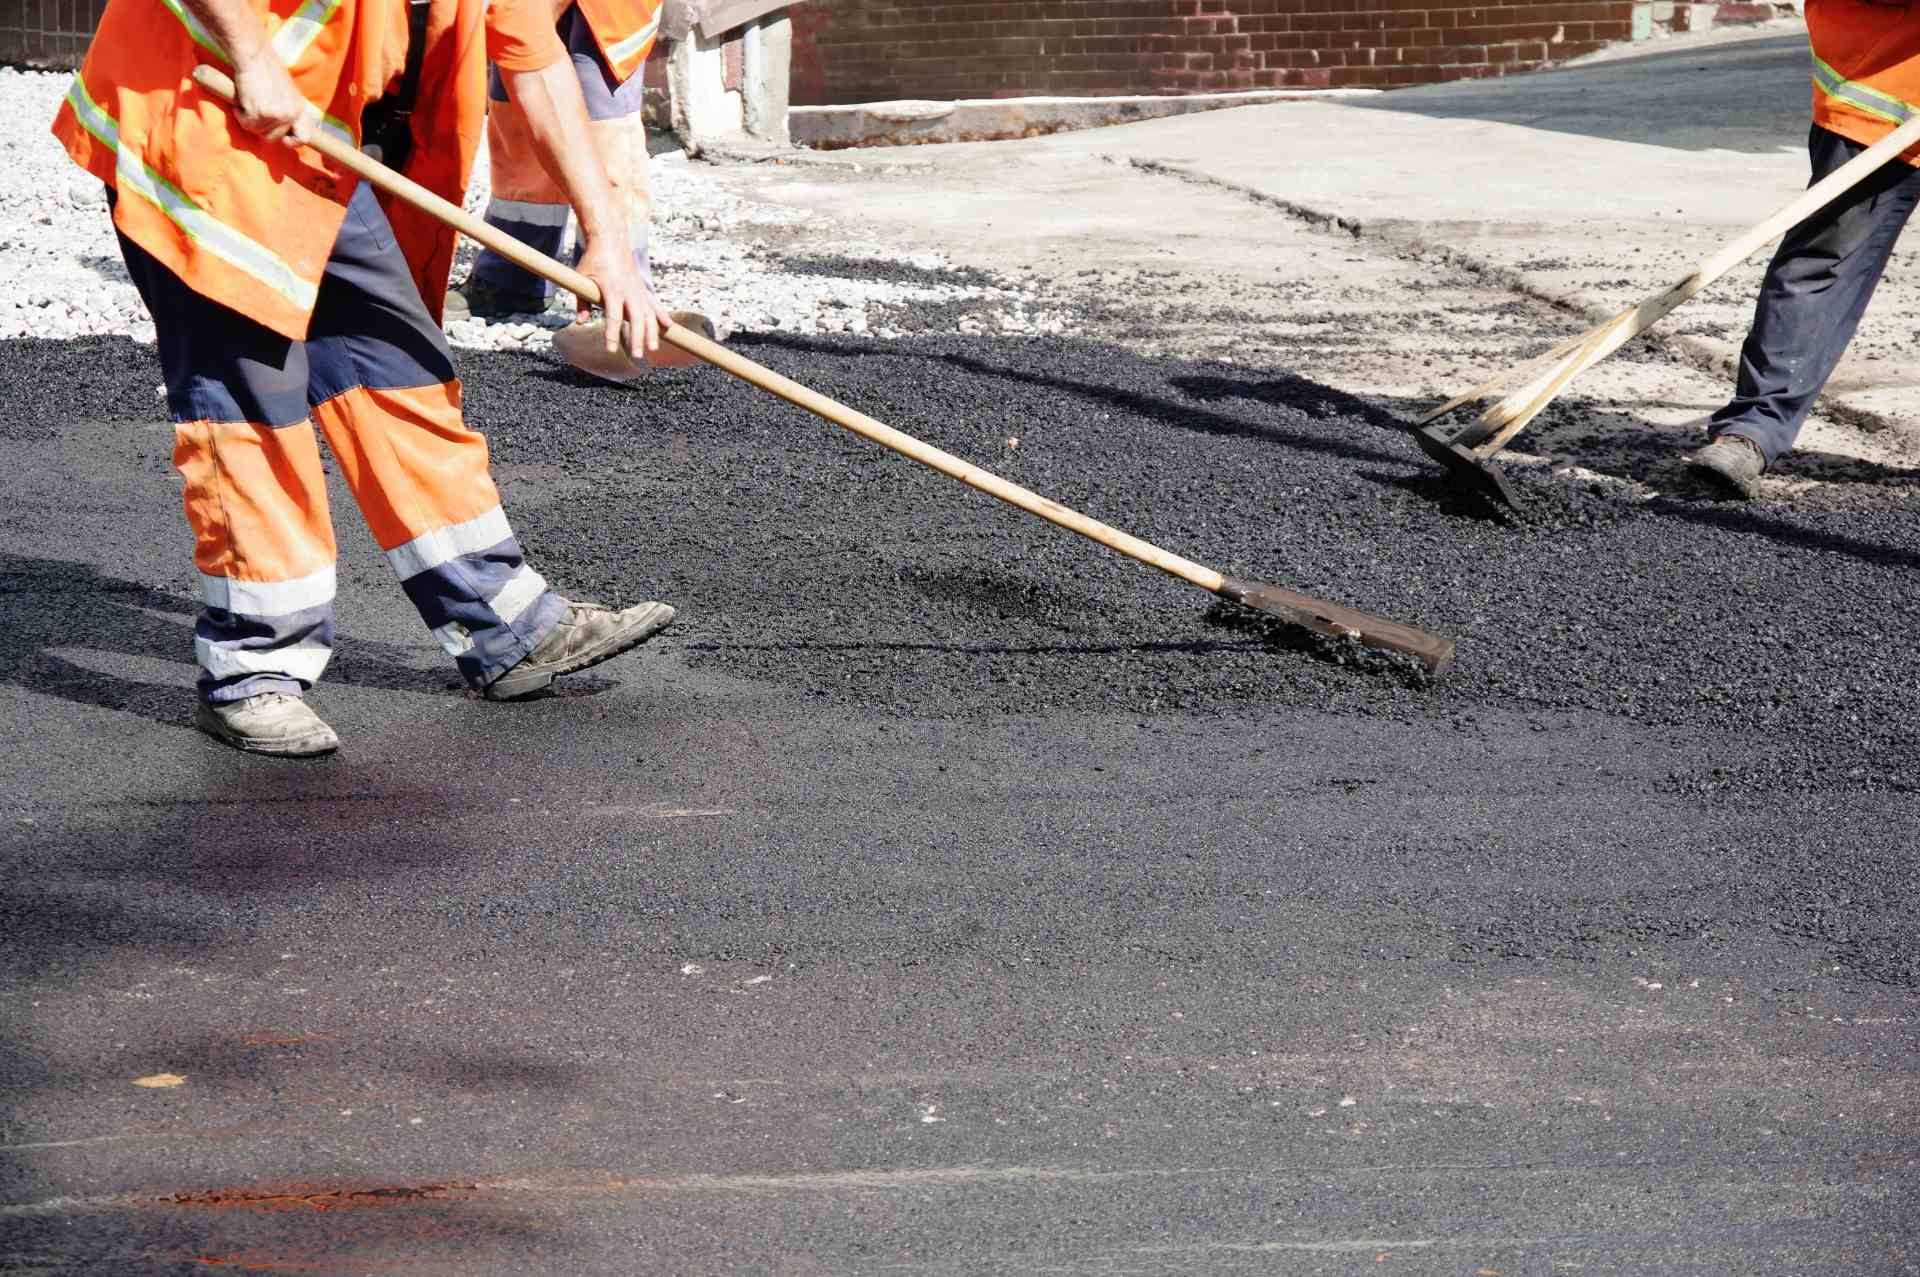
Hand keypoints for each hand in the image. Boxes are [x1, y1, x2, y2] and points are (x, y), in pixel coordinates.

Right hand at [230, 51, 315, 145]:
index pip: (304, 137)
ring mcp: (276, 116)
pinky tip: (243, 99)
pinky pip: (246, 124)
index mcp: (300, 109)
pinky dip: (240, 114)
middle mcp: (291, 115)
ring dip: (249, 119)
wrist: (255, 55)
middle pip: (273, 137)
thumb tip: (282, 131)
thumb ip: (287, 109)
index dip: (293, 142)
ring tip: (250, 100)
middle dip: (261, 127)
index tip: (283, 140)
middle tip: (255, 108)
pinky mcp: (260, 114)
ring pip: (258, 131)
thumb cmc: (267, 69)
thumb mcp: (287, 92)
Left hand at [575, 234, 673, 360]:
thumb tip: (581, 322)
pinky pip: (655, 305)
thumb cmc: (594, 259)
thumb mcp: (582, 278)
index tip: (611, 349)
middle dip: (638, 338)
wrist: (610, 240)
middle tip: (638, 355)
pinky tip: (669, 327)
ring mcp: (638, 290)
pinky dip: (662, 316)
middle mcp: (628, 291)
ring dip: (652, 332)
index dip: (612, 334)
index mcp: (612, 289)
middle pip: (637, 319)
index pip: (613, 316)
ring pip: (649, 314)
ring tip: (652, 348)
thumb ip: (582, 302)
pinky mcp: (642, 289)